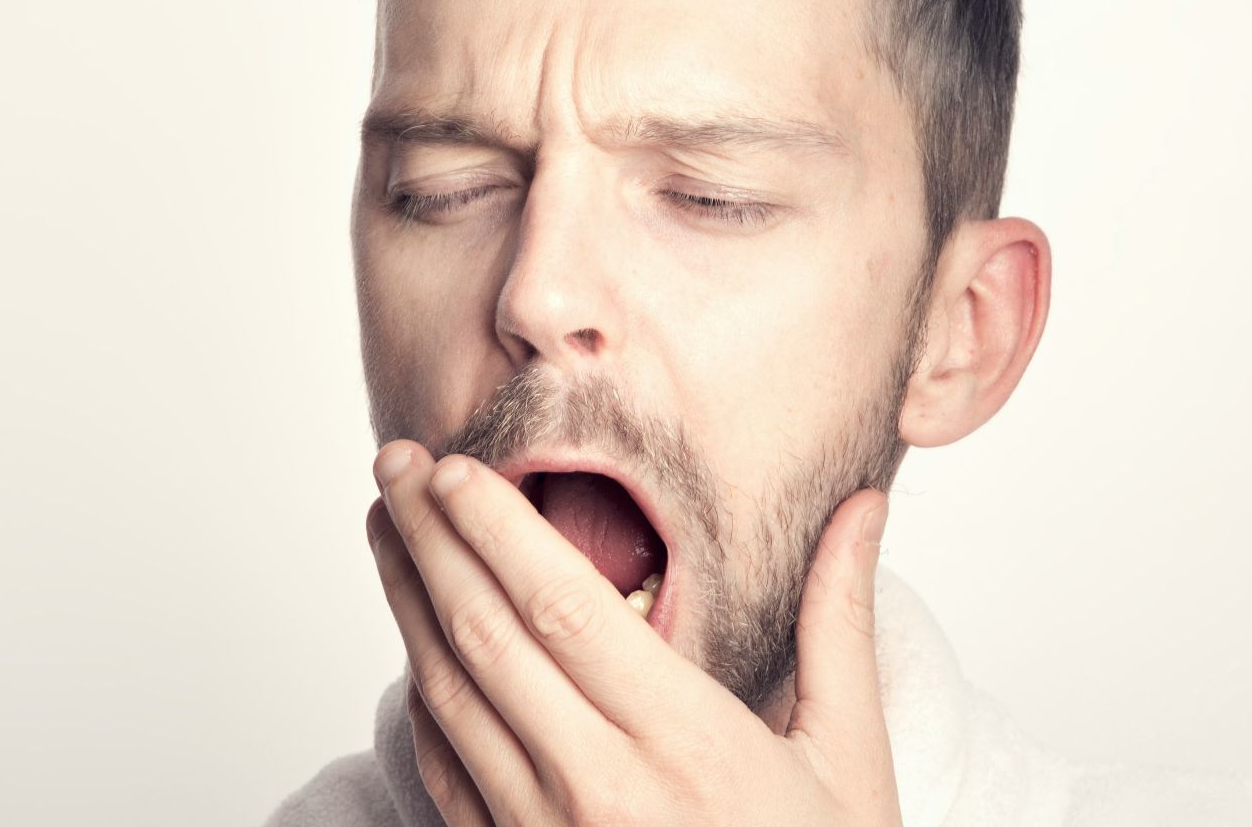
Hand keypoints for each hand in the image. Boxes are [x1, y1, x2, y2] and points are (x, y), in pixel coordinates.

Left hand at [365, 440, 900, 825]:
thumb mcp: (848, 757)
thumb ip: (838, 623)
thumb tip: (863, 508)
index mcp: (683, 740)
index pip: (562, 606)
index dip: (496, 529)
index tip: (456, 468)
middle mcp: (599, 786)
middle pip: (484, 636)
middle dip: (429, 539)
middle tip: (397, 465)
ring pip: (449, 697)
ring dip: (407, 603)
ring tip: (387, 528)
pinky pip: (447, 772)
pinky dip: (421, 698)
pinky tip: (416, 647)